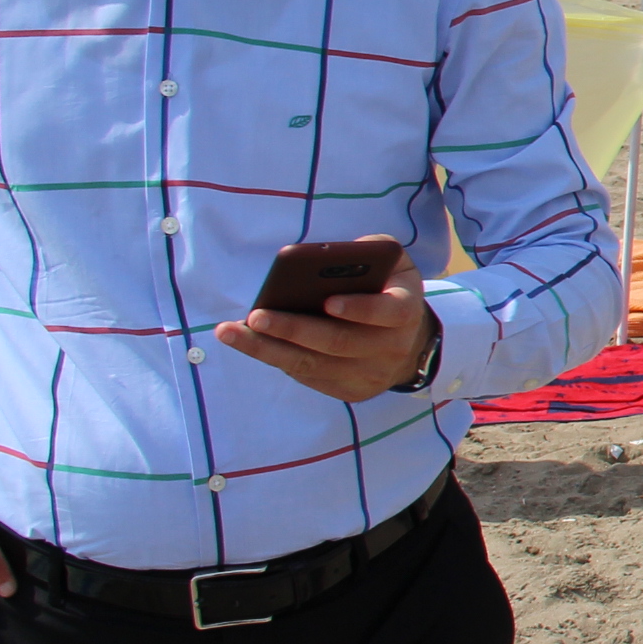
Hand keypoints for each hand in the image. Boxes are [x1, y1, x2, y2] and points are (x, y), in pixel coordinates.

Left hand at [215, 242, 442, 402]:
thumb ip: (370, 251)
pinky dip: (277, 360)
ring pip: (314, 365)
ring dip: (269, 350)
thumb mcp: (393, 264)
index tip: (328, 302)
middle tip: (256, 316)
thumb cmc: (389, 290)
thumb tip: (328, 255)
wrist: (411, 341)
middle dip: (294, 329)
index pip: (387, 312)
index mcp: (405, 311)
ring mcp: (372, 374)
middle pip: (338, 342)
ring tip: (231, 332)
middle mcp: (393, 347)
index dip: (359, 308)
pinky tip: (250, 344)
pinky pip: (309, 377)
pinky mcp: (353, 391)